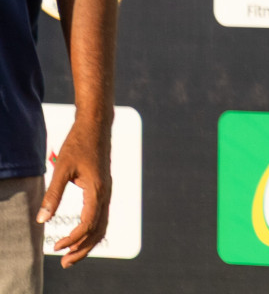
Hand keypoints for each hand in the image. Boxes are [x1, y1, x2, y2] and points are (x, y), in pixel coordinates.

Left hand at [40, 119, 111, 266]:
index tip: (57, 246)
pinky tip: (80, 235)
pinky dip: (93, 230)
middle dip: (83, 248)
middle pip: (99, 230)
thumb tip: (41, 220)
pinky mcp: (104, 189)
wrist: (96, 126)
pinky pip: (102, 216)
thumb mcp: (61, 169)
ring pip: (103, 225)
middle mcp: (105, 193)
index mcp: (96, 189)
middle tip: (65, 262)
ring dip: (88, 242)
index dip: (73, 238)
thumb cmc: (78, 144)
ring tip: (71, 254)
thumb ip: (53, 195)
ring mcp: (107, 191)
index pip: (88, 223)